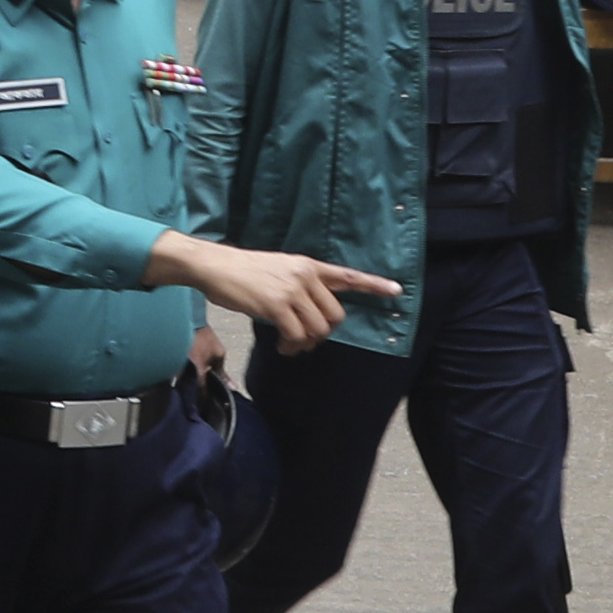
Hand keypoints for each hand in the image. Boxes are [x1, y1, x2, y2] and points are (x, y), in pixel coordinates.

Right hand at [153, 234, 399, 351]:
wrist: (216, 266)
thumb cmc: (244, 273)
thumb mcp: (279, 270)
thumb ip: (301, 286)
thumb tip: (315, 316)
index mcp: (308, 265)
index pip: (347, 275)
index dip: (373, 285)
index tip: (396, 290)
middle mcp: (305, 275)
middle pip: (334, 316)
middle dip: (322, 334)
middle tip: (303, 339)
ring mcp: (292, 289)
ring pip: (317, 329)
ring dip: (305, 343)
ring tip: (288, 344)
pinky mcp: (276, 304)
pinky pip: (297, 335)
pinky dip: (291, 346)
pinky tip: (281, 344)